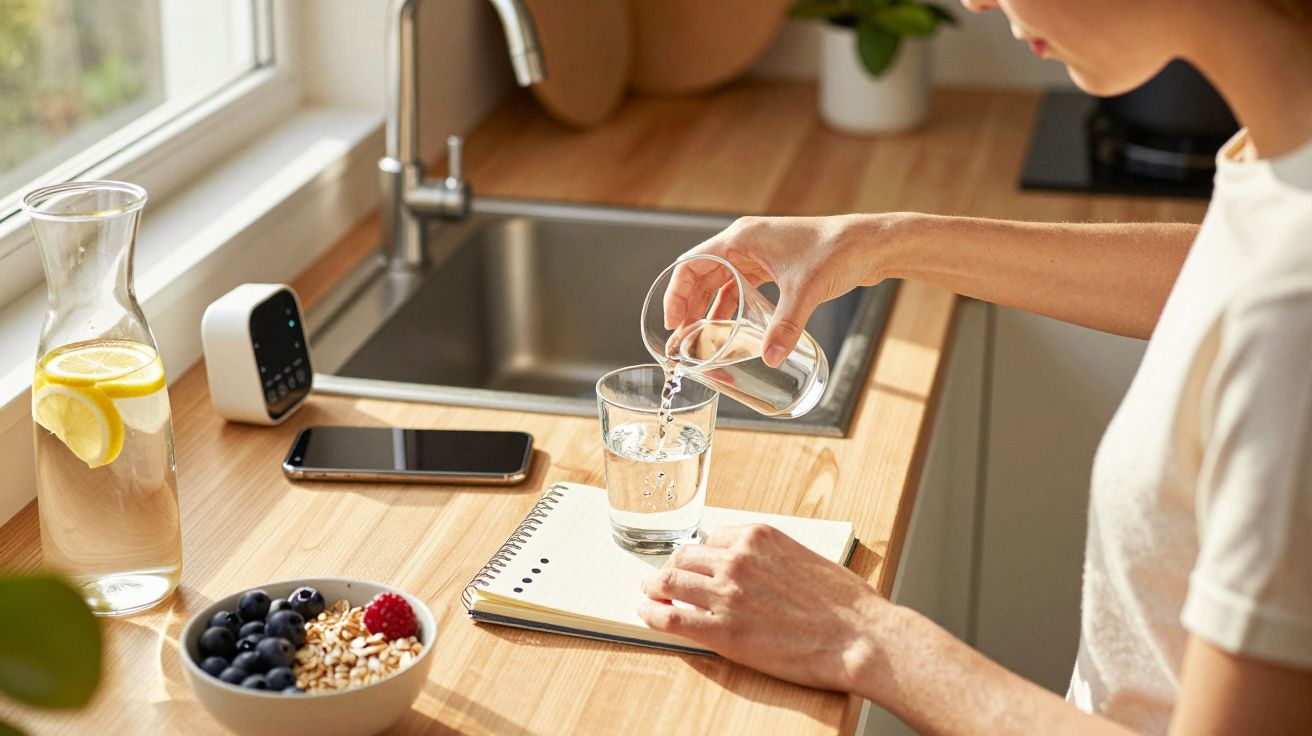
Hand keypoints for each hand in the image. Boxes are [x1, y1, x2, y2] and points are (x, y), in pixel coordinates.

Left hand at [637, 524, 886, 692]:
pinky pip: (670, 616)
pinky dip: (651, 613)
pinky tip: (646, 614)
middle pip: (684, 556)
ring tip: (648, 594)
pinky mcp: (722, 629)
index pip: (711, 539)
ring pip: (669, 580)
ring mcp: (726, 592)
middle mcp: (736, 557)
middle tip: (661, 579)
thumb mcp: (805, 559)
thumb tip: (757, 571)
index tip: (694, 567)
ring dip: (654, 587)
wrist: (859, 637)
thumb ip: (772, 559)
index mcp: (758, 536)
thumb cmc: (845, 604)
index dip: (700, 557)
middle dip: (673, 568)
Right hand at [662, 214, 904, 366]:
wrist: (870, 243)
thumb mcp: (806, 291)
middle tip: (683, 339)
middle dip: (689, 307)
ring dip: (708, 309)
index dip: (676, 294)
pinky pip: (741, 287)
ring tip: (700, 338)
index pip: (691, 265)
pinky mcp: (774, 267)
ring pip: (721, 283)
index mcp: (742, 238)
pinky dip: (732, 307)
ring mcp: (759, 254)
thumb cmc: (837, 251)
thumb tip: (772, 359)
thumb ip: (786, 326)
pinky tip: (731, 329)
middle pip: (702, 276)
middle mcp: (745, 243)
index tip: (673, 324)